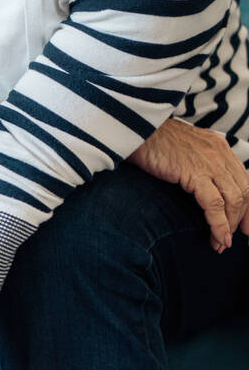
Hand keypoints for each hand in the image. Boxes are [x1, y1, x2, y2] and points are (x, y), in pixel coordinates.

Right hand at [128, 117, 248, 251]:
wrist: (132, 127)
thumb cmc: (149, 140)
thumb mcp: (182, 148)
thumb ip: (196, 162)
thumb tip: (198, 185)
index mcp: (219, 147)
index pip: (244, 180)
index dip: (247, 206)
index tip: (244, 225)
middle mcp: (220, 153)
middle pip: (244, 192)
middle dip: (242, 220)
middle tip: (232, 239)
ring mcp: (210, 163)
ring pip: (234, 200)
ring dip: (230, 226)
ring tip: (221, 243)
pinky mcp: (194, 173)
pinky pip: (214, 204)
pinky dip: (219, 224)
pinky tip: (218, 238)